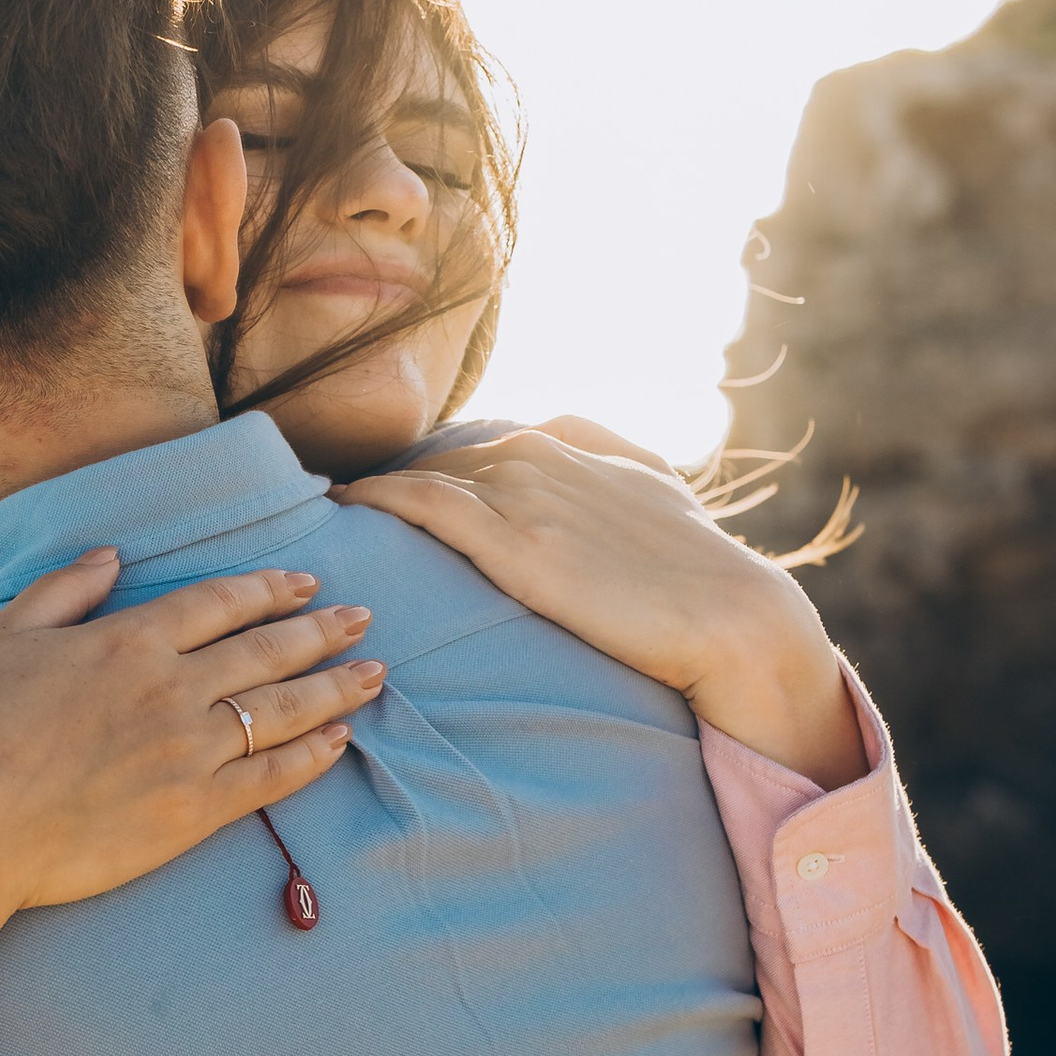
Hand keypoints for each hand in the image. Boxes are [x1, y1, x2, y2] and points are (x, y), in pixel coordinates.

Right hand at [0, 555, 384, 1009]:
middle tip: (363, 618)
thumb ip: (63, 589)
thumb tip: (111, 556)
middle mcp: (171, 689)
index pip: (219, 604)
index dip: (267, 590)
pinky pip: (271, 780)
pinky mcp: (192, 813)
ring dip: (335, 688)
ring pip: (283, 711)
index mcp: (128, 639)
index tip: (304, 584)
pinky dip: (312, 758)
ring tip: (373, 674)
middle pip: (266, 651)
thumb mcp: (3, 636)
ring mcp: (188, 752)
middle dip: (321, 631)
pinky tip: (340, 742)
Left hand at [336, 418, 865, 789]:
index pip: (481, 440)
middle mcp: (542, 450)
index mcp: (575, 438)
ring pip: (421, 472)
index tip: (396, 485)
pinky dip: (373, 498)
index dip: (435, 463)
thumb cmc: (697, 575)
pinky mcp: (513, 539)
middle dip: (392, 473)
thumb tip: (579, 493)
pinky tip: (342, 507)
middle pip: (440, 454)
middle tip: (339, 501)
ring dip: (372, 487)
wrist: (732, 618)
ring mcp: (525, 489)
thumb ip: (611, 476)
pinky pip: (419, 503)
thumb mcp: (656, 500)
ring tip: (323, 508)